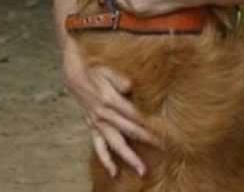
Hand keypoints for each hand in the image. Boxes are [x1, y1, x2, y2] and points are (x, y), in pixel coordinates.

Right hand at [64, 56, 161, 176]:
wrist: (76, 76)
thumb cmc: (98, 71)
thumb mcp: (109, 70)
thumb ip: (120, 79)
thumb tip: (131, 86)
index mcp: (110, 100)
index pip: (136, 115)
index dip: (151, 124)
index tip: (167, 131)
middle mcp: (104, 115)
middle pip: (130, 131)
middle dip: (148, 141)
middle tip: (166, 150)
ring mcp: (98, 123)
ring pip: (116, 144)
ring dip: (129, 158)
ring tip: (142, 171)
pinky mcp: (93, 128)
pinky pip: (99, 147)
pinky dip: (106, 160)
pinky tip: (114, 172)